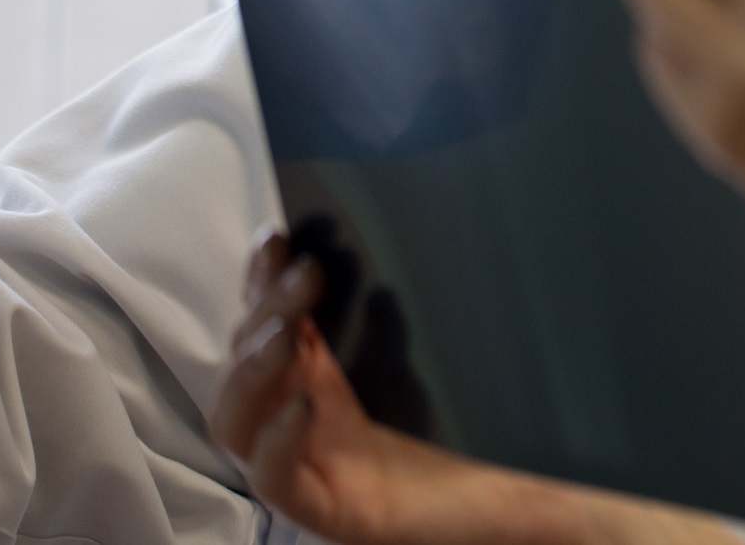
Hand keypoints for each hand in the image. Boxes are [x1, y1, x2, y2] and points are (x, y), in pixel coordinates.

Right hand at [213, 237, 728, 544]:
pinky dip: (278, 443)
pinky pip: (276, 484)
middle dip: (261, 312)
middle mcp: (302, 424)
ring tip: (288, 333)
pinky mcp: (329, 512)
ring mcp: (310, 469)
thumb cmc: (470, 439)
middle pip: (244, 367)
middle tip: (303, 269)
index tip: (277, 232)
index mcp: (321, 384)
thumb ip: (409, 314)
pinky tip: (305, 405)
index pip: (268, 327)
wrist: (508, 510)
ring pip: (236, 424)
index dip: (260, 282)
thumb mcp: (435, 361)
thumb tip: (405, 236)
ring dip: (254, 371)